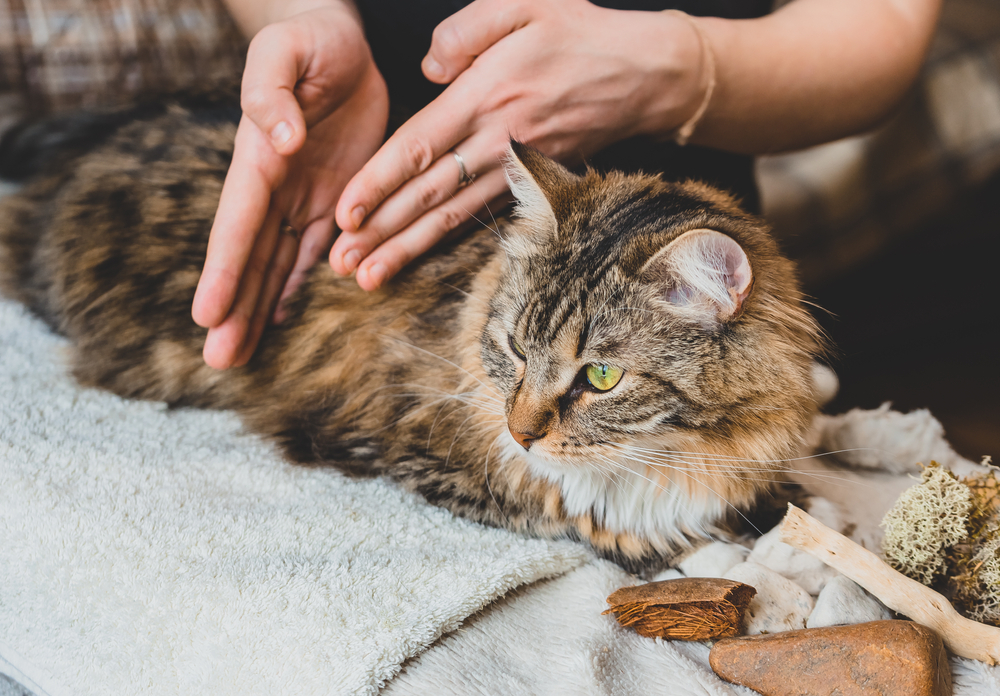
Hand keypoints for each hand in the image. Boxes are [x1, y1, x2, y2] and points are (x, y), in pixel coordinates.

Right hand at [191, 3, 387, 368]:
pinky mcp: (331, 201)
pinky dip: (296, 286)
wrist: (340, 45)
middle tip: (218, 361)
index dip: (223, 270)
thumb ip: (272, 90)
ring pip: (275, 265)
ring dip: (258, 310)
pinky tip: (281, 319)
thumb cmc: (311, 40)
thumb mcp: (287, 51)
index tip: (205, 314)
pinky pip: (311, 252)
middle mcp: (275, 188)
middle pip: (250, 258)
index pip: (238, 223)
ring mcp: (300, 198)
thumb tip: (276, 138)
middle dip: (234, 309)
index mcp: (259, 158)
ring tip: (238, 355)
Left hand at [330, 0, 707, 290]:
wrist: (647, 76)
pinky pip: (479, 215)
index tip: (344, 211)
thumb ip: (465, 30)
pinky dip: (446, 240)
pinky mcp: (533, 181)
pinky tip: (418, 257)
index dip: (378, 182)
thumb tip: (427, 69)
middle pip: (428, 194)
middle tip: (341, 263)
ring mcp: (517, 168)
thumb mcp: (524, 2)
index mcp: (486, 95)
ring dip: (407, 249)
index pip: (419, 147)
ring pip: (451, 215)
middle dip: (381, 231)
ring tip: (368, 277)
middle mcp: (498, 140)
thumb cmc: (581, 34)